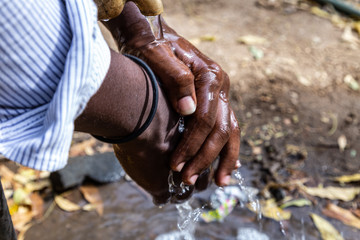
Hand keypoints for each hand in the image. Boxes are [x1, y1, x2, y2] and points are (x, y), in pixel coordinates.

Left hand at [104, 3, 240, 186]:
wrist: (152, 33)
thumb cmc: (151, 46)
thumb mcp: (158, 55)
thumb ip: (176, 79)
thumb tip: (188, 110)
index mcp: (210, 75)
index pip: (206, 119)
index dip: (192, 145)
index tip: (176, 165)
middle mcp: (221, 85)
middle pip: (220, 129)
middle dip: (204, 157)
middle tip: (188, 179)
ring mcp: (220, 93)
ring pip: (229, 131)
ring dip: (223, 159)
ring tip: (219, 183)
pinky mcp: (214, 100)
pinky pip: (225, 127)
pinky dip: (226, 148)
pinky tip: (225, 165)